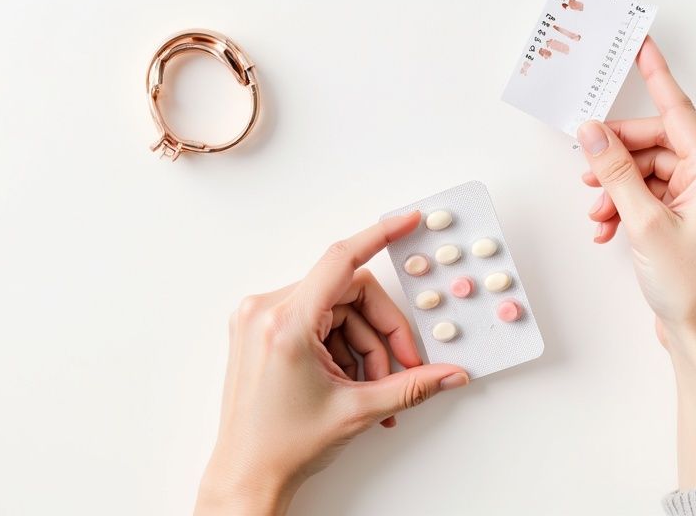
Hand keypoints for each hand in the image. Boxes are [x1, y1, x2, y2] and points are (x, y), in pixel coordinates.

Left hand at [194, 212, 468, 515]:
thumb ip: (411, 385)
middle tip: (401, 368)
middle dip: (381, 332)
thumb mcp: (358, 411)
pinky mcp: (259, 329)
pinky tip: (350, 381)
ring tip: (370, 390)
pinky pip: (317, 319)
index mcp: (286, 323)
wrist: (246, 476)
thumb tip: (449, 373)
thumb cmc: (283, 447)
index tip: (406, 221)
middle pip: (349, 293)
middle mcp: (266, 311)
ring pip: (336, 309)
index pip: (341, 260)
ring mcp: (259, 319)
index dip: (380, 236)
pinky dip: (342, 346)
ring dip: (363, 346)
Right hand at [578, 37, 695, 362]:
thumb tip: (594, 133)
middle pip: (656, 144)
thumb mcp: (645, 224)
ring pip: (647, 173)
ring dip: (617, 189)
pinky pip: (648, 198)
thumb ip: (617, 173)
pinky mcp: (685, 223)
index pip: (678, 111)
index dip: (656, 77)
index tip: (641, 48)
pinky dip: (624, 208)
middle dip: (617, 157)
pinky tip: (606, 229)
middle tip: (588, 170)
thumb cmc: (693, 288)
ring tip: (597, 213)